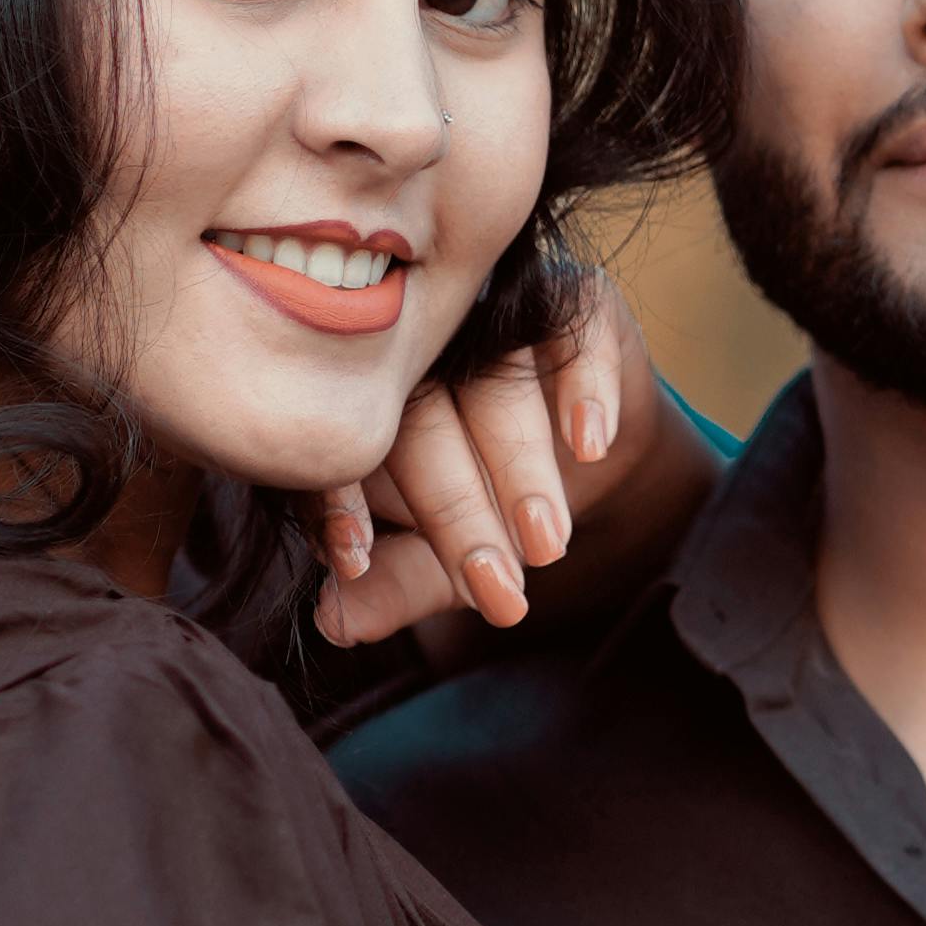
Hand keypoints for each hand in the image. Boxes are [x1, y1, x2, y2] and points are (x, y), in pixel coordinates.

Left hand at [310, 265, 707, 646]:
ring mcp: (497, 314)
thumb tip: (332, 624)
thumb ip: (390, 585)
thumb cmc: (494, 498)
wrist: (593, 451)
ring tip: (545, 543)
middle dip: (456, 511)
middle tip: (495, 588)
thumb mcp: (443, 557)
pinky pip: (577, 330)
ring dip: (521, 464)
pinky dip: (584, 385)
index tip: (354, 560)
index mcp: (365, 400)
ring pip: (497, 382)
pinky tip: (590, 443)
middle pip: (423, 419)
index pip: (342, 447)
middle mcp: (422, 345)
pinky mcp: (573, 301)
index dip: (340, 504)